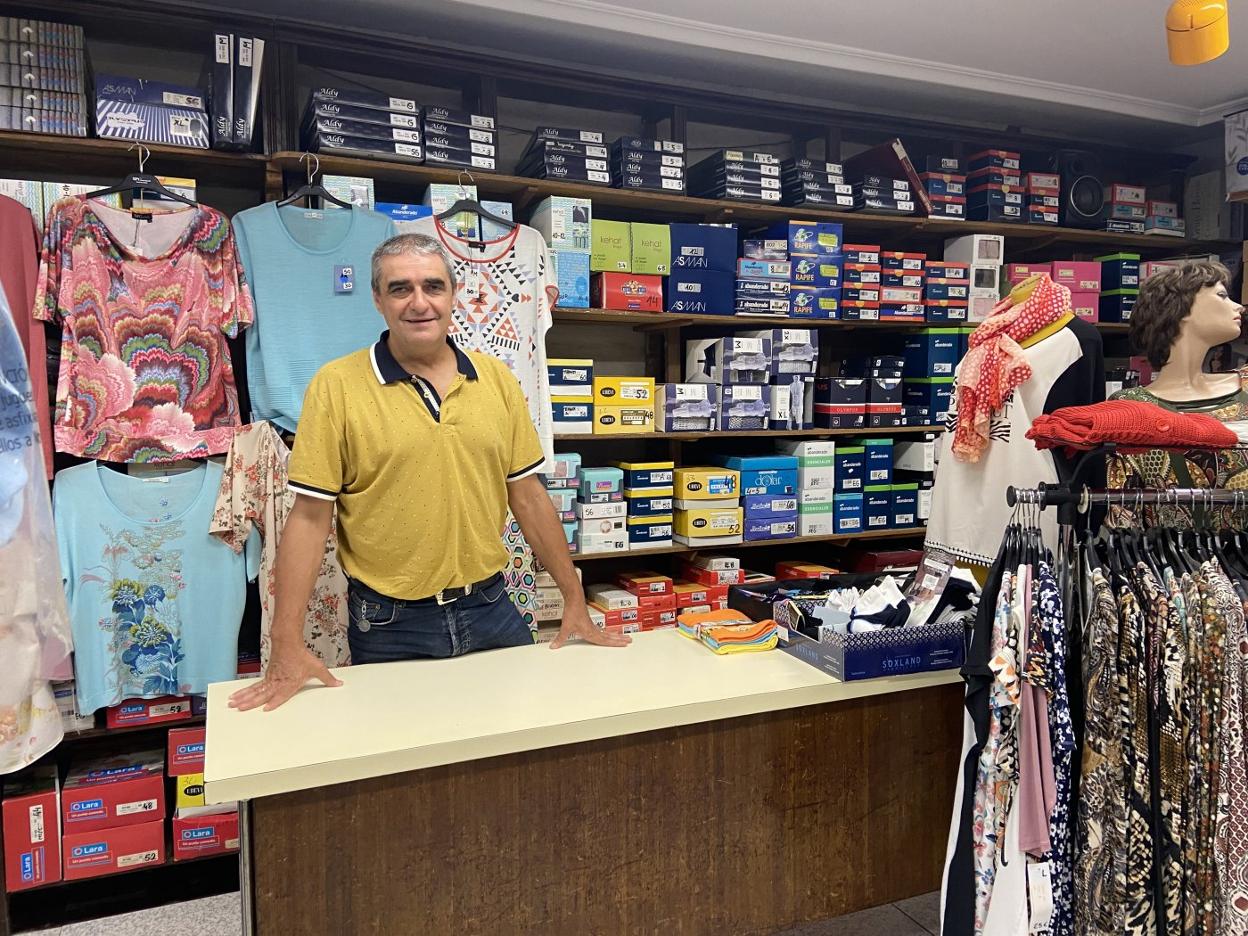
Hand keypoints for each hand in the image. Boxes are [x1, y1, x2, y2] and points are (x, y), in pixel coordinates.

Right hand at [227, 645, 341, 711]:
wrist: (288, 642)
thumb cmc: (301, 656)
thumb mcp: (317, 668)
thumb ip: (327, 678)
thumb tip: (339, 684)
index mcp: (289, 682)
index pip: (281, 694)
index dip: (274, 701)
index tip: (266, 709)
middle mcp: (277, 682)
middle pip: (262, 694)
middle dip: (250, 702)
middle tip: (239, 709)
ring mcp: (270, 679)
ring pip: (255, 690)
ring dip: (243, 698)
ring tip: (233, 704)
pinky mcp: (267, 676)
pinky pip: (254, 686)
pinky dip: (245, 692)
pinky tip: (237, 696)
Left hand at [550, 601, 631, 649]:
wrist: (574, 599)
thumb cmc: (572, 612)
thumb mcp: (565, 627)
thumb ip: (560, 638)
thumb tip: (553, 646)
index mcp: (590, 632)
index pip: (605, 641)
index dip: (615, 644)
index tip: (624, 645)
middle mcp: (594, 629)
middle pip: (609, 636)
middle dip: (620, 639)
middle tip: (630, 640)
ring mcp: (593, 626)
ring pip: (607, 633)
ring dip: (616, 636)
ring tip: (625, 637)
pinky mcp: (590, 622)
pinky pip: (602, 630)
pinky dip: (608, 633)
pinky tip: (610, 634)